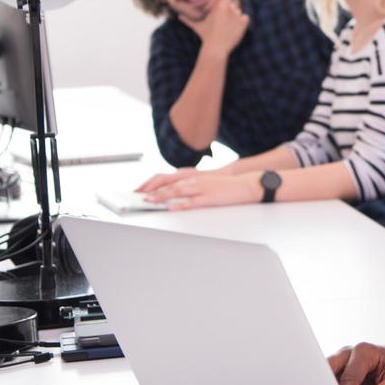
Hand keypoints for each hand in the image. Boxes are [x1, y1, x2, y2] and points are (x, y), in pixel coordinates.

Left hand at [137, 169, 259, 209]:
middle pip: (168, 184)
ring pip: (177, 191)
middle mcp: (194, 180)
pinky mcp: (210, 197)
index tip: (139, 190)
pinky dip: (180, 204)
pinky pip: (192, 201)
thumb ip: (190, 186)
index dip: (151, 183)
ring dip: (162, 196)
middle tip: (138, 197)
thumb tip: (175, 194)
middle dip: (151, 190)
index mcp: (193, 176)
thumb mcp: (206, 182)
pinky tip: (172, 207)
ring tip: (149, 201)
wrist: (246, 183)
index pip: (166, 178)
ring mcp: (202, 188)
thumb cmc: (226, 185)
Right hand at [186, 0, 248, 57]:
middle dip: (230, 11)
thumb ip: (188, 19)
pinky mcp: (243, 22)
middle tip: (223, 21)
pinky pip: (245, 18)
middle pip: (233, 4)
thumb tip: (178, 16)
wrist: (216, 48)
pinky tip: (235, 29)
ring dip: (235, 17)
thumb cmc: (206, 36)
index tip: (224, 8)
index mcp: (219, 5)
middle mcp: (229, 7)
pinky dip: (242, 22)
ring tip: (227, 27)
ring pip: (238, 12)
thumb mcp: (197, 26)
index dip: (227, 1)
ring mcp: (237, 14)